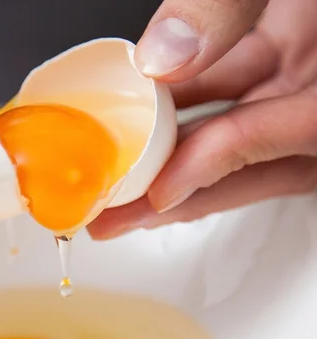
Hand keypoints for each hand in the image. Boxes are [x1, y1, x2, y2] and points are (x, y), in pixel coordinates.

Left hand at [88, 0, 316, 239]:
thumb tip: (165, 55)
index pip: (297, 136)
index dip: (224, 166)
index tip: (163, 191)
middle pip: (258, 155)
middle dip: (185, 188)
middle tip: (120, 217)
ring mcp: (313, 61)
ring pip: (243, 123)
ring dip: (178, 150)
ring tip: (119, 180)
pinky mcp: (293, 43)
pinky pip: (237, 84)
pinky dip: (190, 101)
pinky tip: (146, 110)